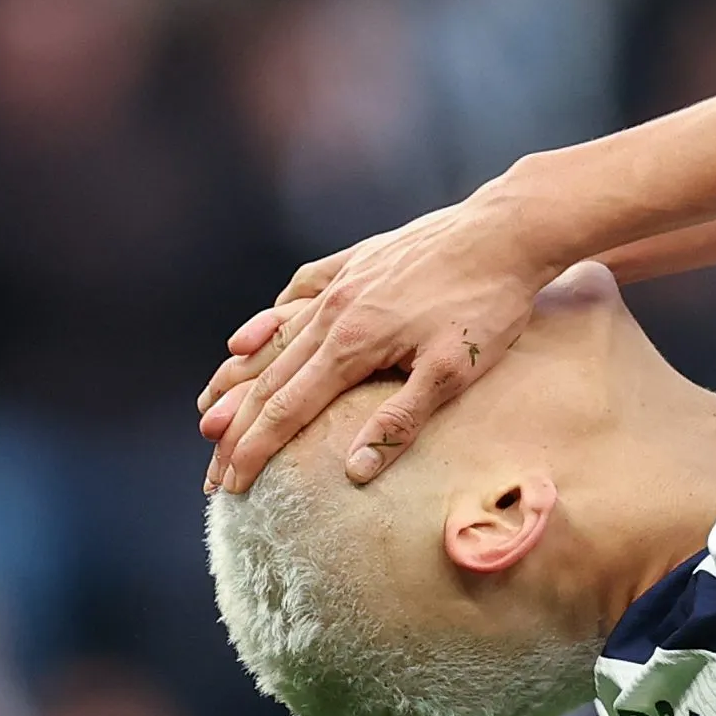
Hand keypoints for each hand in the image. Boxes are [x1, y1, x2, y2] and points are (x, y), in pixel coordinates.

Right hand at [200, 192, 553, 492]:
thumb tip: (354, 472)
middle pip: (269, 379)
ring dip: (239, 377)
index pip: (287, 410)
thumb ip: (401, 421)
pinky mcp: (360, 260)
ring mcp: (344, 282)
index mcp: (351, 344)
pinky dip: (271, 318)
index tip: (228, 486)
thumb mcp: (452, 372)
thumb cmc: (488, 304)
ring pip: (276, 337)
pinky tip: (254, 333)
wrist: (507, 229)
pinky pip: (300, 291)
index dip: (254, 451)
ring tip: (208, 408)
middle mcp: (334, 311)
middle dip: (235, 430)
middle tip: (210, 471)